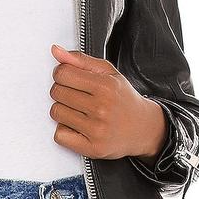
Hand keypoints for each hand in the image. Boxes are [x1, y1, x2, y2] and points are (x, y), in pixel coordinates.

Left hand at [49, 43, 166, 161]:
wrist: (143, 128)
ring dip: (63, 110)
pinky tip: (78, 126)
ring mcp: (97, 129)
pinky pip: (59, 135)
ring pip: (56, 112)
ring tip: (79, 111)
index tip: (70, 78)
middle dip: (62, 91)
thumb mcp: (108, 73)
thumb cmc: (123, 98)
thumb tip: (55, 50)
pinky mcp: (93, 148)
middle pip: (57, 92)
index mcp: (105, 86)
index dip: (62, 74)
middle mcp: (102, 108)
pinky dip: (64, 131)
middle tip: (77, 95)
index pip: (62, 73)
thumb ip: (80, 60)